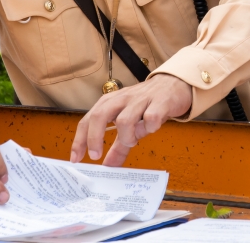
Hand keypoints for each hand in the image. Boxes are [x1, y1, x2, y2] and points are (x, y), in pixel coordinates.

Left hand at [71, 74, 191, 166]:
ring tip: (133, 141)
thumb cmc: (148, 104)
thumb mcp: (129, 123)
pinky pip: (151, 118)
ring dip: (127, 137)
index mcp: (111, 102)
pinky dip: (150, 128)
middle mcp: (122, 99)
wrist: (174, 84)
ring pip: (125, 120)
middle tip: (95, 155)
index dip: (79, 140)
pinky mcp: (160, 102)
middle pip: (100, 116)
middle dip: (94, 138)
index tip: (76, 158)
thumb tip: (107, 166)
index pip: (88, 119)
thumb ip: (118, 145)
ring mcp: (141, 99)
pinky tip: (152, 128)